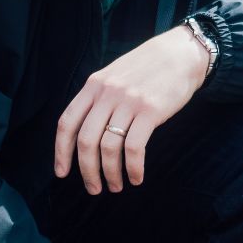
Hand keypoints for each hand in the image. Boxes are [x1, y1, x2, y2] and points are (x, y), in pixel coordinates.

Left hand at [55, 26, 210, 193]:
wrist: (181, 53)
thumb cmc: (148, 68)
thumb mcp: (114, 75)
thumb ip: (98, 98)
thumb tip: (85, 133)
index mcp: (93, 86)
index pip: (67, 123)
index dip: (61, 152)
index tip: (62, 173)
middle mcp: (107, 94)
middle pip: (86, 141)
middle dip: (86, 171)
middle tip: (93, 189)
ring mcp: (128, 102)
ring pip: (109, 148)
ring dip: (110, 173)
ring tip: (115, 186)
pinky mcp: (150, 111)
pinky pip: (134, 148)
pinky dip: (133, 168)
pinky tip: (136, 178)